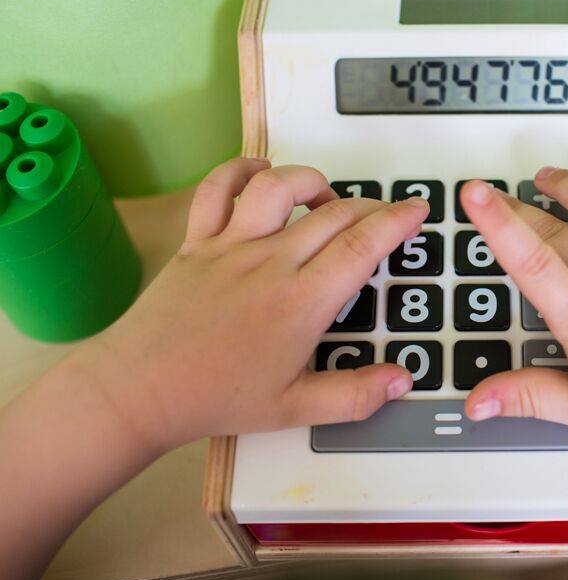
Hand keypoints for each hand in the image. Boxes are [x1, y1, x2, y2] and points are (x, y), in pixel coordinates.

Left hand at [81, 158, 426, 450]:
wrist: (139, 390)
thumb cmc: (215, 397)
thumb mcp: (294, 408)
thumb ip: (355, 395)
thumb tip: (402, 380)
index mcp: (301, 301)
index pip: (362, 245)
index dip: (397, 221)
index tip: (417, 210)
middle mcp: (270, 263)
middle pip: (333, 213)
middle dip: (370, 207)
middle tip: (385, 217)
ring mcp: (231, 247)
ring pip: (279, 188)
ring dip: (311, 181)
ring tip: (327, 197)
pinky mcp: (198, 242)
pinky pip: (217, 189)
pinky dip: (240, 171)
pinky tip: (260, 174)